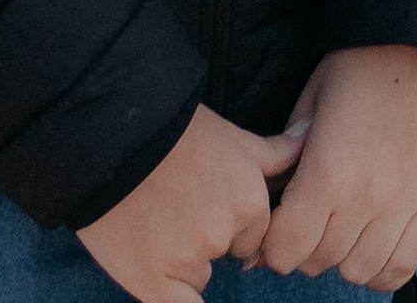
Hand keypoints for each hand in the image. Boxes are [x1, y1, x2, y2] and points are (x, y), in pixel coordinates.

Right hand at [77, 105, 303, 302]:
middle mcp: (225, 234)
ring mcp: (188, 261)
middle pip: (226, 251)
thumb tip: (306, 143)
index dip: (231, 219)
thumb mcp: (231, 135)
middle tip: (178, 206)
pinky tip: (170, 282)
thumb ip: (272, 153)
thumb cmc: (173, 130)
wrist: (111, 138)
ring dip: (184, 260)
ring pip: (198, 275)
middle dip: (209, 237)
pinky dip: (181, 299)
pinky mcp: (152, 283)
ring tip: (155, 221)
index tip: (205, 199)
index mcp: (249, 201)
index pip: (253, 231)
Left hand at [259, 43, 416, 288]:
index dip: (272, 243)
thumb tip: (263, 218)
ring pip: (356, 272)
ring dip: (341, 258)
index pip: (284, 251)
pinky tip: (370, 241)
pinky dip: (380, 267)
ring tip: (340, 226)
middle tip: (307, 218)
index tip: (277, 224)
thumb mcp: (308, 105)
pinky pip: (400, 267)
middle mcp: (365, 198)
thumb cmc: (356, 69)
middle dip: (304, 247)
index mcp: (327, 172)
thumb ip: (284, 164)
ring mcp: (402, 206)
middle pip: (317, 263)